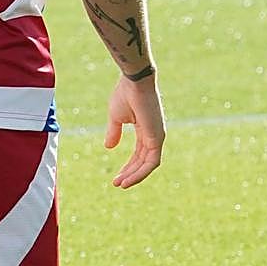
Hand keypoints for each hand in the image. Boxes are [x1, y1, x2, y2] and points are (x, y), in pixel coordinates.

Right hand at [105, 73, 164, 188]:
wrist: (134, 81)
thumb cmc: (125, 93)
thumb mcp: (115, 117)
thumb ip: (114, 132)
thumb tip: (109, 147)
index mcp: (145, 129)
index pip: (139, 153)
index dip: (128, 165)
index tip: (116, 176)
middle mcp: (154, 136)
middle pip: (143, 161)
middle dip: (130, 173)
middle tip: (117, 183)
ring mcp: (157, 137)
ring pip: (148, 164)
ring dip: (134, 176)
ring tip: (121, 184)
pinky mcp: (157, 138)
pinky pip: (151, 162)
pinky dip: (141, 172)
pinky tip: (128, 178)